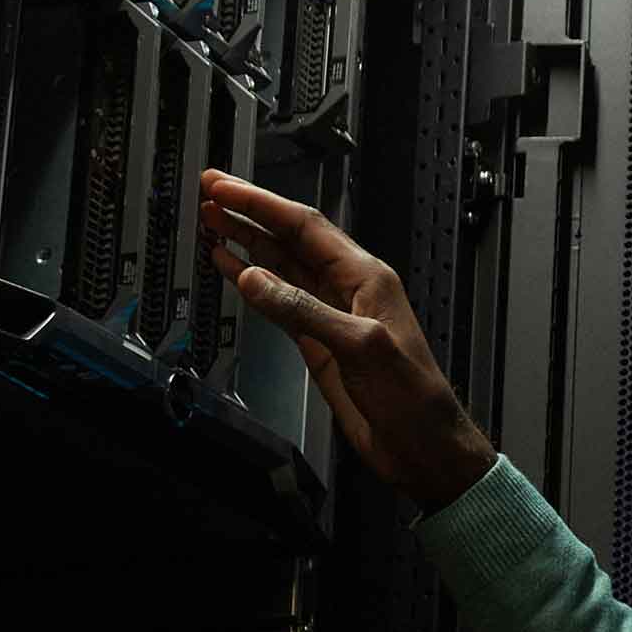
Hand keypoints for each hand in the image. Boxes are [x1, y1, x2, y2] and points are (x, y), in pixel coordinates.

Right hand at [195, 169, 496, 510]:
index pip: (305, 226)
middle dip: (248, 214)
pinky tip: (231, 270)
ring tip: (212, 222)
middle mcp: (347, 289)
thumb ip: (307, 311)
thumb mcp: (362, 347)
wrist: (421, 445)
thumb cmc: (414, 397)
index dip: (262, 204)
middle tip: (210, 193)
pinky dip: (252, 285)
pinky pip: (279, 303)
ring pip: (281, 267)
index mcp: (366, 278)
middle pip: (289, 238)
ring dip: (246, 243)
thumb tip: (258, 280)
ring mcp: (330, 315)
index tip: (226, 187)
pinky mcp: (318, 342)